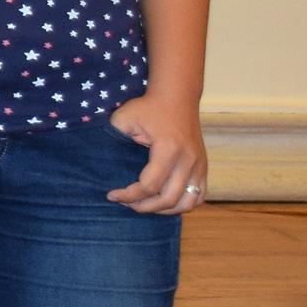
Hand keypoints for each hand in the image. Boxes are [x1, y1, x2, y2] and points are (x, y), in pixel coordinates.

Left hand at [106, 93, 206, 213]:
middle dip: (144, 207)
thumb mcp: (124, 117)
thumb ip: (114, 139)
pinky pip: (198, 196)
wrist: (177, 97)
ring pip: (187, 203)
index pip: (149, 186)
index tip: (112, 195)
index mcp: (169, 150)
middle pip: (168, 199)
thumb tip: (102, 166)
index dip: (128, 196)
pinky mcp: (204, 167)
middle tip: (126, 203)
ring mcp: (200, 165)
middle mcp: (189, 160)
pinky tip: (162, 201)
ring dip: (164, 210)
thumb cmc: (148, 107)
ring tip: (144, 204)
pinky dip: (181, 204)